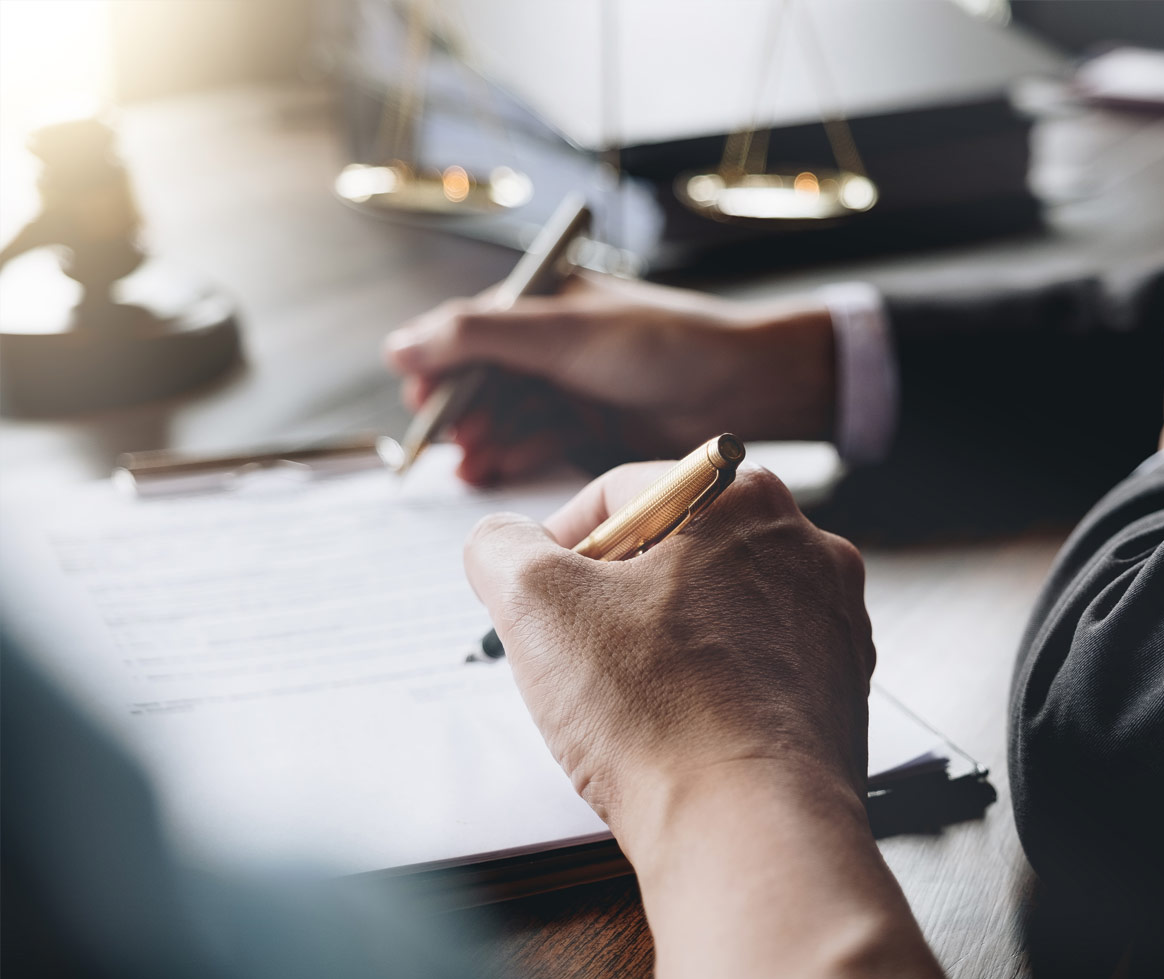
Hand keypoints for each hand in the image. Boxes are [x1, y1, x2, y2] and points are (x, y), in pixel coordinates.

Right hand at [386, 274, 835, 484]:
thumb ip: (478, 336)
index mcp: (543, 302)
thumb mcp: (561, 333)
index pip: (468, 332)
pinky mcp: (592, 429)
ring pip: (508, 416)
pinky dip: (516, 453)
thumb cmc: (663, 343)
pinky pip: (538, 441)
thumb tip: (398, 346)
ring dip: (486, 439)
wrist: (743, 385)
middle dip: (463, 413)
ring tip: (473, 466)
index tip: (420, 403)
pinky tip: (497, 469)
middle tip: (453, 443)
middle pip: (483, 381)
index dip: (439, 368)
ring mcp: (572, 387)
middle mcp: (552, 344)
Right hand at [463, 465, 966, 978]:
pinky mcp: (840, 688)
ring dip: (665, 641)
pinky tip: (681, 727)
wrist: (749, 830)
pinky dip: (713, 686)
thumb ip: (501, 547)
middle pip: (677, 549)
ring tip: (630, 698)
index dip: (560, 544)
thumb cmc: (657, 714)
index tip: (536, 596)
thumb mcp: (537, 603)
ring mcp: (832, 620)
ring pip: (718, 609)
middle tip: (576, 651)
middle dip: (616, 596)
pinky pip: (756, 667)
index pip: (624, 493)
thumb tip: (501, 543)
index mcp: (745, 498)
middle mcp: (806, 547)